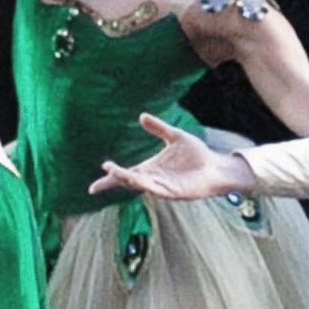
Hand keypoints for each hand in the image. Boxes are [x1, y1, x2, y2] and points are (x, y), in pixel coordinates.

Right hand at [90, 113, 254, 201]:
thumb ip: (158, 128)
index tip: (93, 187)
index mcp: (150, 169)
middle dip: (117, 178)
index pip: (125, 175)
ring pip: (143, 186)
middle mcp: (153, 180)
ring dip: (130, 180)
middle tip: (107, 170)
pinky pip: (160, 191)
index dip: (110, 178)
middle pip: (130, 181)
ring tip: (117, 173)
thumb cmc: (197, 154)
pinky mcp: (176, 192)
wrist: (216, 166)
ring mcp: (163, 187)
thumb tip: (141, 116)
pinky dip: (151, 187)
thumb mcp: (175, 137)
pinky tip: (144, 183)